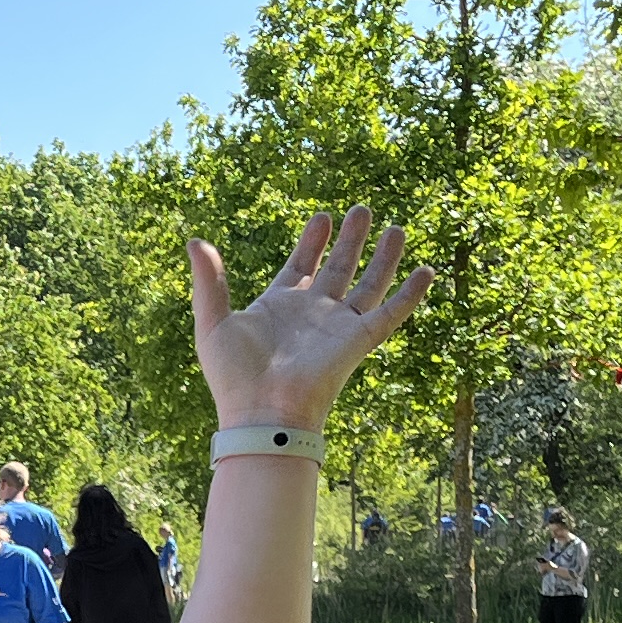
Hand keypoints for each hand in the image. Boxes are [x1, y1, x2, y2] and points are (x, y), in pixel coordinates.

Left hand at [190, 208, 429, 431]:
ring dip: (383, 257)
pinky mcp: (359, 340)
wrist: (262, 412)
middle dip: (350, 240)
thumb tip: (194, 242)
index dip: (312, 242)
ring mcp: (338, 326)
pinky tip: (427, 271)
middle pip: (339, 269)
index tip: (322, 217)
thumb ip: (208, 280)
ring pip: (369, 284)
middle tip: (362, 210)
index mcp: (280, 307)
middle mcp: (313, 314)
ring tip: (394, 228)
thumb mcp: (212, 320)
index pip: (301, 265)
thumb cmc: (233, 375)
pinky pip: (392, 312)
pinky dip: (411, 294)